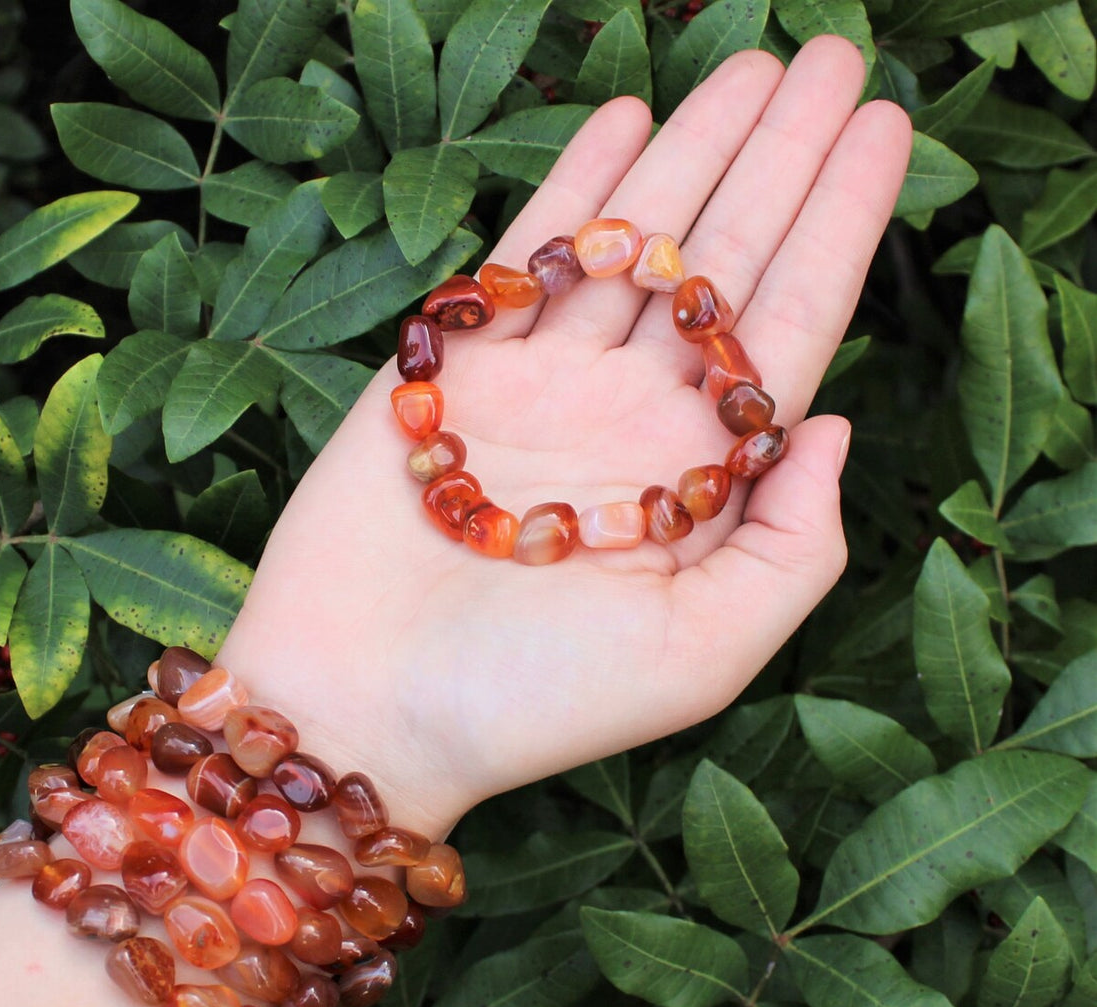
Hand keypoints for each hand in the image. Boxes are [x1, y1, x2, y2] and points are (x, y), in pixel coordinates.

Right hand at [218, 37, 912, 835]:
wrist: (359, 706)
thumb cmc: (529, 703)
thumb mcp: (699, 655)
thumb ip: (790, 548)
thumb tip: (831, 426)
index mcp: (695, 480)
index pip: (789, 327)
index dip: (840, 227)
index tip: (883, 132)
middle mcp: (627, 418)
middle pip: (724, 262)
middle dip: (781, 159)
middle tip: (832, 59)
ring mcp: (539, 385)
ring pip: (634, 242)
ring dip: (693, 149)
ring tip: (754, 66)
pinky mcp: (453, 366)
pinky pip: (526, 254)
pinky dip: (574, 186)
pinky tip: (624, 119)